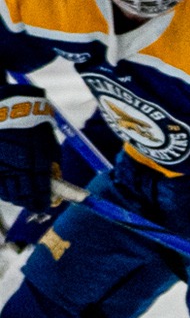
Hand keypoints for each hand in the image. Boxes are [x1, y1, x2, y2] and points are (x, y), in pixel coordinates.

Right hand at [0, 83, 57, 212]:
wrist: (12, 112)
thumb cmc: (36, 129)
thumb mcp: (51, 148)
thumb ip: (53, 169)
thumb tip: (56, 189)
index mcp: (37, 164)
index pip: (41, 192)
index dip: (44, 202)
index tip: (47, 205)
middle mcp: (18, 167)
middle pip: (24, 197)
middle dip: (31, 204)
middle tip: (36, 204)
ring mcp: (3, 167)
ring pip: (9, 194)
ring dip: (18, 199)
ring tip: (24, 198)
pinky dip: (5, 191)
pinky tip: (11, 190)